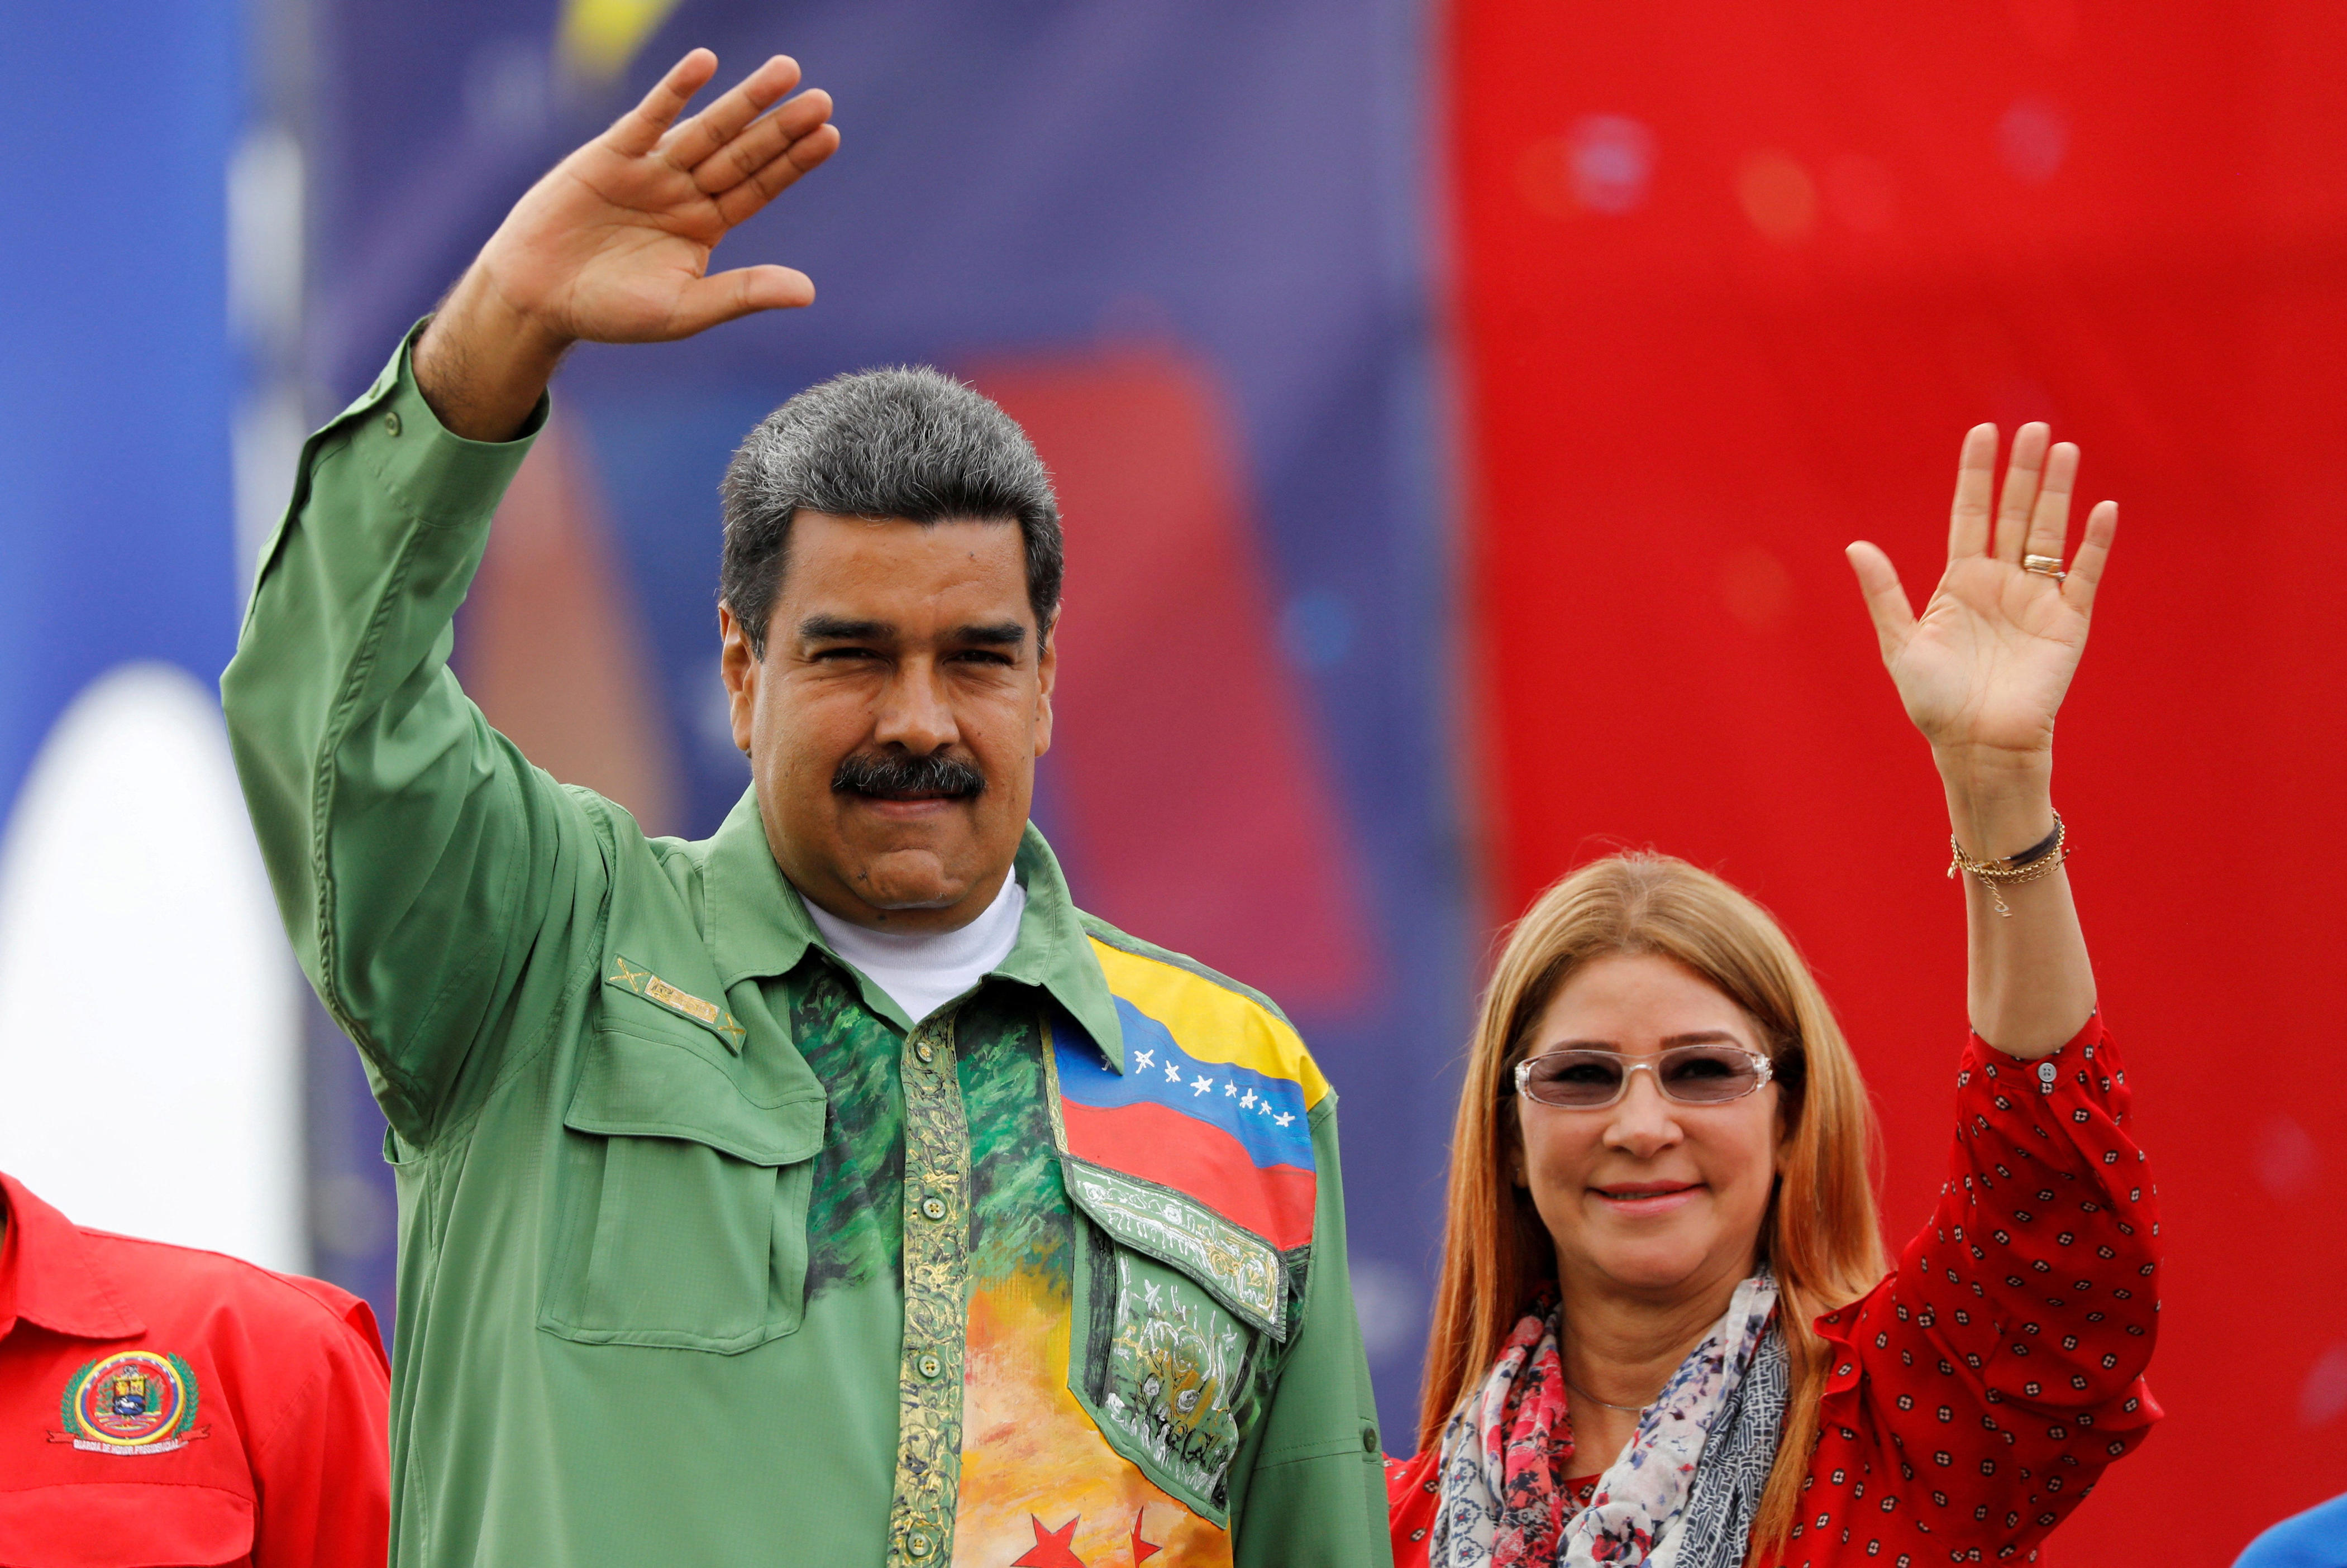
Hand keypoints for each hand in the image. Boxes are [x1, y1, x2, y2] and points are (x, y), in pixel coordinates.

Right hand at [415, 50, 838, 438]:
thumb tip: (810, 292)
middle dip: (780, 126)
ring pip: (708, 128)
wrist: (537, 299)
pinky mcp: (611, 153)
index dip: (793, 162)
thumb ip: (743, 293)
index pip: (759, 187)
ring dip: (744, 100)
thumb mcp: (684, 309)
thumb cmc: (610, 312)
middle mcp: (685, 191)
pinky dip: (676, 90)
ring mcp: (651, 169)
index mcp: (705, 226)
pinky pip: (650, 116)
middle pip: (743, 152)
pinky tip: (705, 63)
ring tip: (786, 70)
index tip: (830, 135)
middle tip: (821, 99)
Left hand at [1846, 423, 2117, 786]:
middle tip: (2032, 427)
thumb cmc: (1934, 702)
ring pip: (2048, 533)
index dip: (1976, 475)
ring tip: (2063, 449)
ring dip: (2057, 492)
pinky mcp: (2068, 622)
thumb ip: (1884, 593)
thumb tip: (1855, 545)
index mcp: (1960, 583)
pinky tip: (2102, 508)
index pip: (1970, 514)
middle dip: (2021, 471)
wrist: (1977, 745)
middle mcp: (2000, 583)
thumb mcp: (1900, 644)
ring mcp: (2036, 599)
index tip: (1983, 432)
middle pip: (2013, 513)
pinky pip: (2084, 575)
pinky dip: (2094, 544)